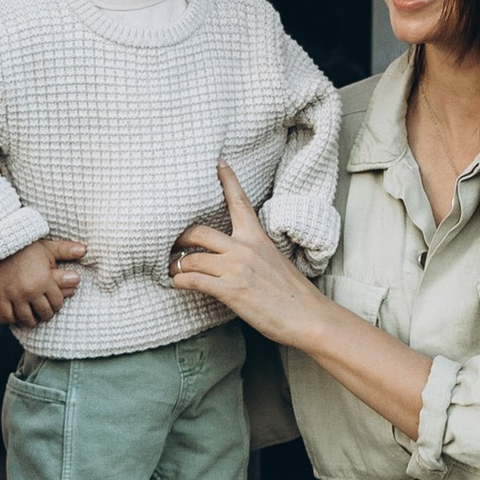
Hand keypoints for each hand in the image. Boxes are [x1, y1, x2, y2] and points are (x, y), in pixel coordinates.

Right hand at [0, 235, 86, 330]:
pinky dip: (15, 318)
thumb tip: (84, 250)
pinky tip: (19, 314)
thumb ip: (66, 250)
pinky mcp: (2, 297)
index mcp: (44, 280)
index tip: (55, 301)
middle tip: (46, 311)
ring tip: (34, 316)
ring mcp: (15, 296)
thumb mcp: (47, 248)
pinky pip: (9, 316)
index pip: (57, 302)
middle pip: (44, 312)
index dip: (57, 303)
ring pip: (28, 318)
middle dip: (47, 312)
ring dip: (33, 319)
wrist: (0, 246)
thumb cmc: (27, 247)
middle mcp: (30, 291)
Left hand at [167, 163, 325, 341]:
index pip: (239, 201)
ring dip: (175, 266)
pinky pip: (192, 280)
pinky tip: (178, 284)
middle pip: (198, 232)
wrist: (308, 317)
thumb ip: (252, 253)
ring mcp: (236, 268)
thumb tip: (232, 258)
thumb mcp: (275, 262)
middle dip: (178, 238)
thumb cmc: (294, 295)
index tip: (218, 162)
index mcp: (257, 237)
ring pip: (191, 259)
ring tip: (171, 272)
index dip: (227, 180)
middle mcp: (244, 248)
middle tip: (170, 246)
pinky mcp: (229, 290)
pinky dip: (179, 282)